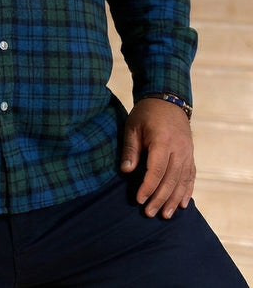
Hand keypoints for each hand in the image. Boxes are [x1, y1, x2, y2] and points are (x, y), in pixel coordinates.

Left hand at [121, 98, 195, 218]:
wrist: (167, 100)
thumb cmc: (146, 113)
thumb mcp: (133, 126)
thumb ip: (131, 149)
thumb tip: (126, 171)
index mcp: (163, 141)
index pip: (157, 170)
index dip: (148, 187)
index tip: (139, 199)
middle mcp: (179, 149)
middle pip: (170, 179)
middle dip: (160, 199)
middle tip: (149, 213)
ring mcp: (187, 152)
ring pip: (182, 181)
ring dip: (174, 200)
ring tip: (166, 215)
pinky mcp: (191, 154)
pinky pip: (191, 176)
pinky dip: (187, 191)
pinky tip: (183, 204)